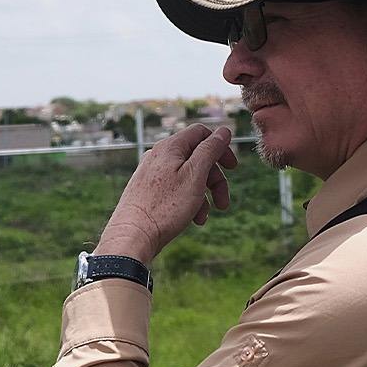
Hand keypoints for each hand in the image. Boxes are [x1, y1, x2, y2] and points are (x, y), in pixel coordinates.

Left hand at [95, 124, 238, 263]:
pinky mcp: (147, 191)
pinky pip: (175, 189)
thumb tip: (223, 131)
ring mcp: (151, 173)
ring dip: (203, 195)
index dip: (220, 147)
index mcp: (170, 147)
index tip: (233, 167)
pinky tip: (192, 219)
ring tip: (204, 217)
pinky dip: (188, 201)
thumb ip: (210, 150)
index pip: (201, 133)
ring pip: (187, 177)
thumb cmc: (166, 206)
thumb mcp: (195, 175)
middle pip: (196, 158)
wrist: (133, 235)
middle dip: (215, 179)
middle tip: (224, 203)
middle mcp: (158, 156)